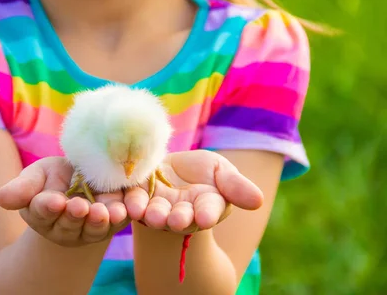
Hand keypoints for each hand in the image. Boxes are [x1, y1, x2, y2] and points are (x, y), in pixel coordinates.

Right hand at [0, 157, 129, 246]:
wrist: (83, 175)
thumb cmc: (53, 177)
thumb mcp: (36, 177)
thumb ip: (22, 188)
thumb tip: (1, 199)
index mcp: (42, 213)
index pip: (42, 212)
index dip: (48, 207)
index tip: (53, 201)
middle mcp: (65, 226)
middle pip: (69, 224)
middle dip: (75, 216)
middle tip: (80, 207)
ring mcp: (90, 227)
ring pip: (93, 228)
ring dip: (99, 221)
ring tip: (103, 212)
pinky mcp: (113, 222)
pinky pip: (117, 222)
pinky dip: (121, 217)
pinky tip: (123, 211)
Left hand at [124, 150, 263, 233]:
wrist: (171, 167)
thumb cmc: (202, 171)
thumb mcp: (221, 171)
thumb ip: (235, 186)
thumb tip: (258, 200)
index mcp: (206, 206)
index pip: (208, 210)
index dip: (207, 213)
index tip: (206, 217)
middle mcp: (181, 211)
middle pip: (180, 216)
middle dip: (177, 218)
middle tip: (174, 220)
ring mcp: (157, 205)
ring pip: (155, 212)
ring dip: (152, 214)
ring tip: (149, 214)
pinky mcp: (136, 196)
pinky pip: (131, 202)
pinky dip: (129, 204)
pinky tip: (128, 204)